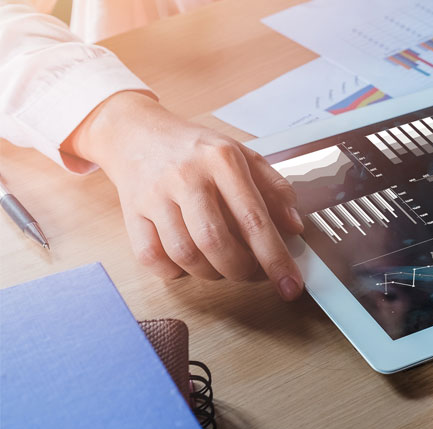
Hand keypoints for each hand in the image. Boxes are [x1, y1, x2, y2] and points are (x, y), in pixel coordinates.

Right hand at [64, 92, 305, 300]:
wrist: (136, 132)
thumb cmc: (196, 149)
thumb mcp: (242, 155)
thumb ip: (274, 188)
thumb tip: (293, 226)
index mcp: (222, 160)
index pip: (254, 219)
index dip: (275, 258)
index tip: (290, 284)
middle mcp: (187, 176)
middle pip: (215, 242)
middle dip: (240, 270)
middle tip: (250, 272)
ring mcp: (155, 194)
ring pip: (184, 254)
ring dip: (210, 273)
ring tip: (221, 266)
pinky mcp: (131, 211)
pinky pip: (150, 256)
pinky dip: (172, 270)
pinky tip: (187, 262)